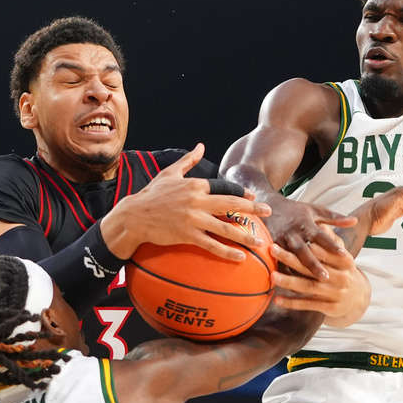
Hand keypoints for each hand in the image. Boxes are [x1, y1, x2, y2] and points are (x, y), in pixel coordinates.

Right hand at [101, 144, 271, 259]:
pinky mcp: (187, 235)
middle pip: (231, 204)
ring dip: (244, 235)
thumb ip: (188, 160)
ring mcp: (193, 218)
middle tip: (268, 212)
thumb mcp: (169, 173)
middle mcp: (197, 200)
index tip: (252, 197)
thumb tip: (200, 145)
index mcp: (195, 184)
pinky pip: (211, 244)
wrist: (133, 216)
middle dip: (252, 209)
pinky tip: (239, 257)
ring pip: (225, 227)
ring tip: (258, 241)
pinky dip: (227, 252)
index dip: (240, 193)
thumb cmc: (151, 195)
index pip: (224, 187)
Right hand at [263, 193, 356, 280]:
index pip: (321, 236)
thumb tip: (354, 221)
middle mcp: (293, 234)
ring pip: (289, 259)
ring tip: (306, 288)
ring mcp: (280, 241)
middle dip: (314, 265)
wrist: (268, 207)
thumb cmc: (296, 210)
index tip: (344, 255)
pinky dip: (282, 275)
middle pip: (305, 251)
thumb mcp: (315, 210)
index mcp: (306, 224)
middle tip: (326, 278)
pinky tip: (288, 288)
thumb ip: (334, 218)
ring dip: (297, 273)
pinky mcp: (269, 249)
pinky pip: (275, 263)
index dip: (332, 245)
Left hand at [268, 233, 369, 327]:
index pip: (325, 251)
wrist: (358, 299)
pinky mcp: (330, 307)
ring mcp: (335, 293)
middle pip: (312, 266)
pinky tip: (276, 300)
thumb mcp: (342, 255)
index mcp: (345, 261)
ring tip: (272, 276)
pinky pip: (308, 304)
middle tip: (272, 249)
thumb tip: (321, 224)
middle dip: (291, 258)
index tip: (291, 238)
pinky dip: (292, 303)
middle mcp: (341, 277)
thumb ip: (331, 240)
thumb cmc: (343, 271)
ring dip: (288, 281)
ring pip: (308, 286)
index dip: (308, 245)